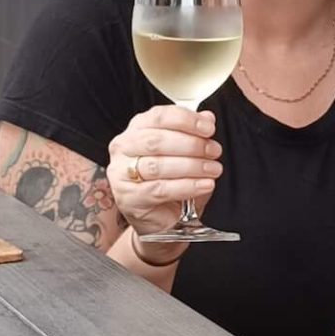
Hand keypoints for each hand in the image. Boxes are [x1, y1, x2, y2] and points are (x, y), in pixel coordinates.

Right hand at [108, 106, 221, 244]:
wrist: (159, 218)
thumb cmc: (168, 180)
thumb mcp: (184, 153)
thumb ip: (193, 133)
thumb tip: (207, 117)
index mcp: (136, 129)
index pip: (159, 116)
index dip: (187, 120)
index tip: (208, 128)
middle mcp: (124, 147)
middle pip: (156, 140)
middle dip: (191, 145)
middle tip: (213, 151)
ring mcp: (121, 173)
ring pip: (157, 165)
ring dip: (191, 166)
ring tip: (212, 169)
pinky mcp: (128, 197)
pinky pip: (160, 189)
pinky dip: (186, 186)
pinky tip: (204, 185)